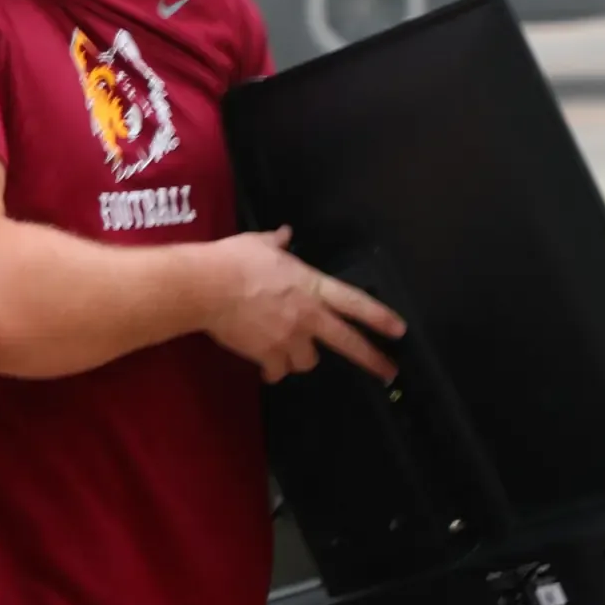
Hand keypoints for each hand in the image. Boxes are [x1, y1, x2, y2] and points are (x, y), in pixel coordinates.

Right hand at [199, 226, 407, 383]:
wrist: (206, 287)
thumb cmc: (233, 260)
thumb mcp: (257, 244)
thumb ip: (275, 241)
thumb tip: (284, 233)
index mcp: (310, 286)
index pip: (354, 303)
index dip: (379, 317)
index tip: (399, 330)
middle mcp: (307, 315)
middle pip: (347, 342)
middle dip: (372, 359)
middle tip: (388, 372)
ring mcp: (288, 337)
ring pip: (308, 361)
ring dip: (301, 358)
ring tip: (290, 354)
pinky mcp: (267, 355)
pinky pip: (278, 371)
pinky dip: (273, 371)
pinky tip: (267, 369)